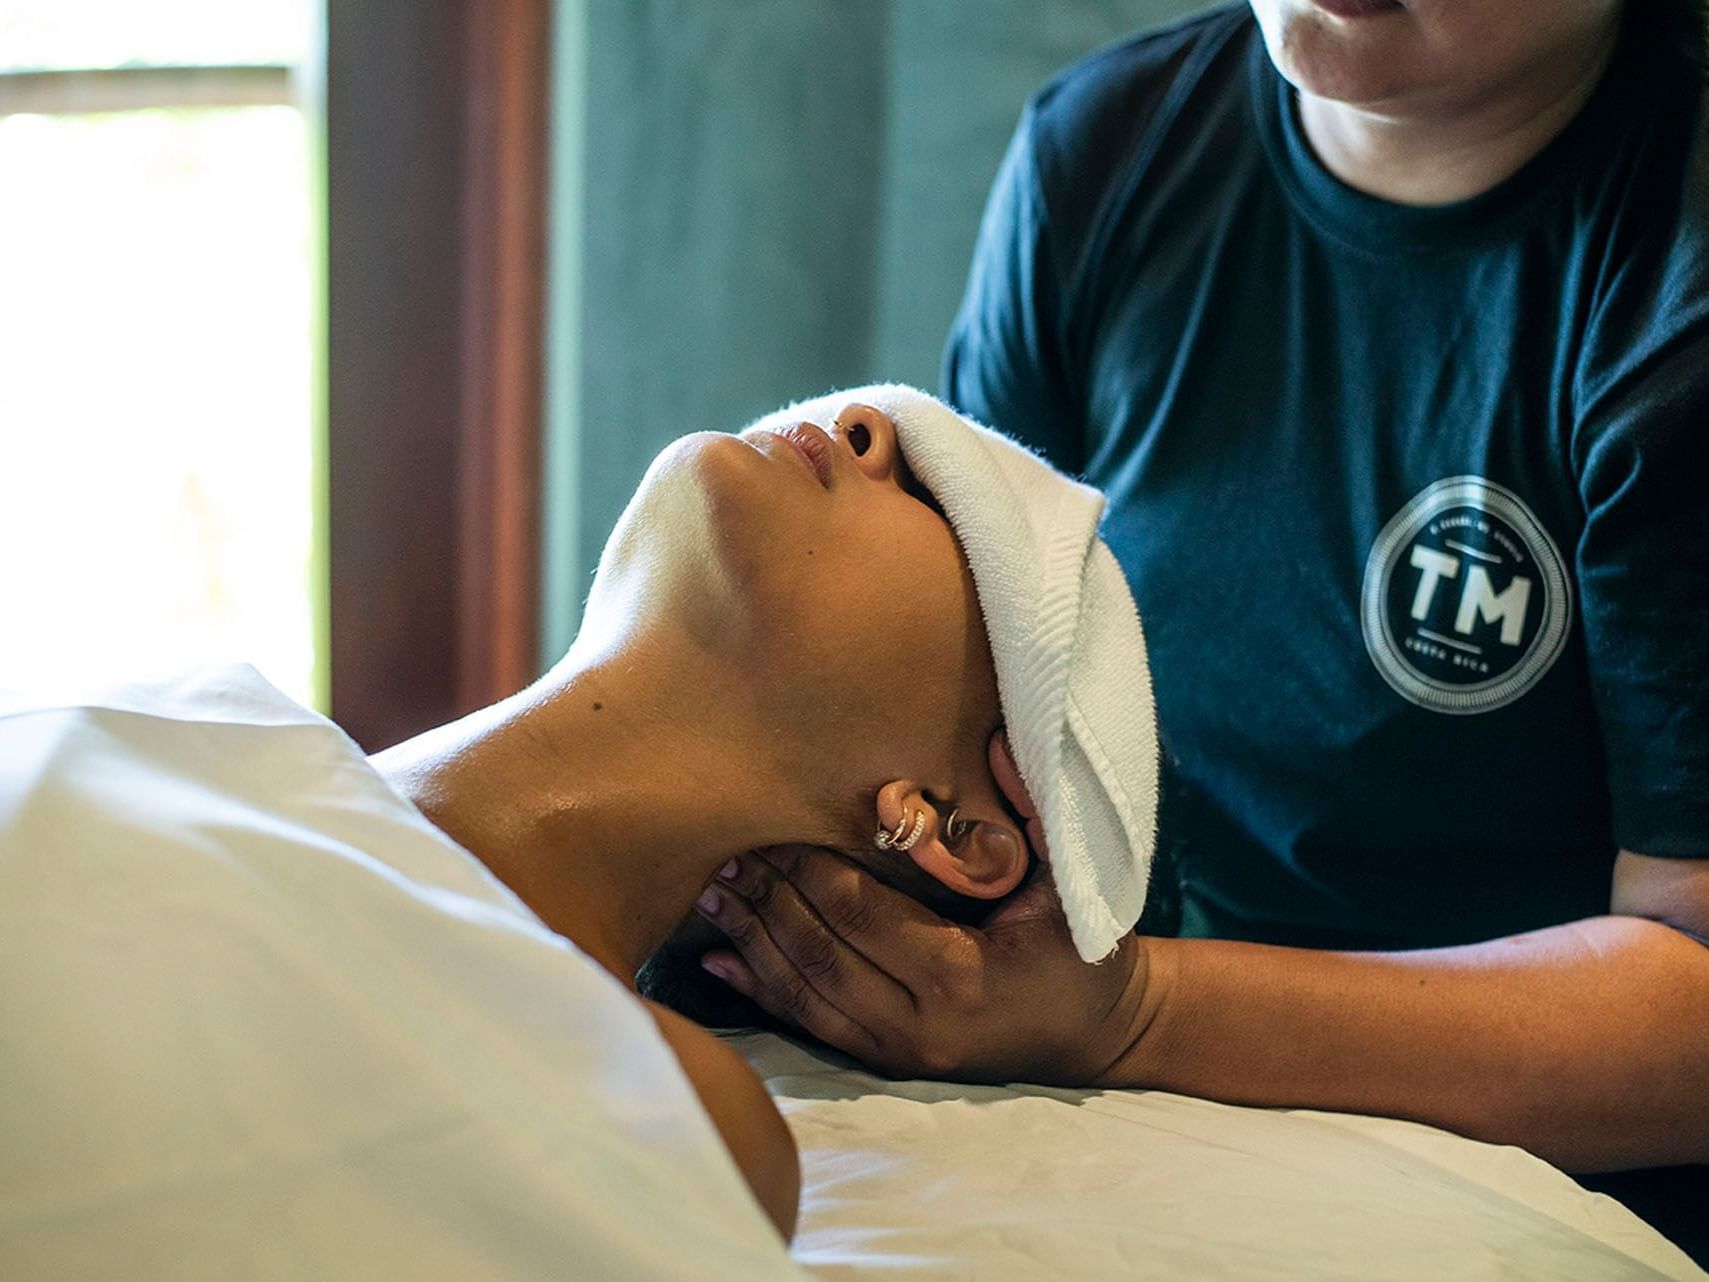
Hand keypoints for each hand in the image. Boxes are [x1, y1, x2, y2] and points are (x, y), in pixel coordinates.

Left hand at [696, 818, 1149, 1084]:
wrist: (1102, 1037)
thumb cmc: (1085, 949)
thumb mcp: (1071, 882)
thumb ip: (1029, 813)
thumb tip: (991, 742)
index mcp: (961, 974)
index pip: (860, 913)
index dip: (810, 868)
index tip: (774, 822)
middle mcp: (919, 1024)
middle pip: (819, 952)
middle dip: (768, 897)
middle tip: (723, 845)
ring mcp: (899, 1052)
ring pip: (803, 992)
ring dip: (752, 938)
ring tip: (710, 888)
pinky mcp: (887, 1065)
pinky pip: (808, 1025)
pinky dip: (759, 989)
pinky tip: (719, 959)